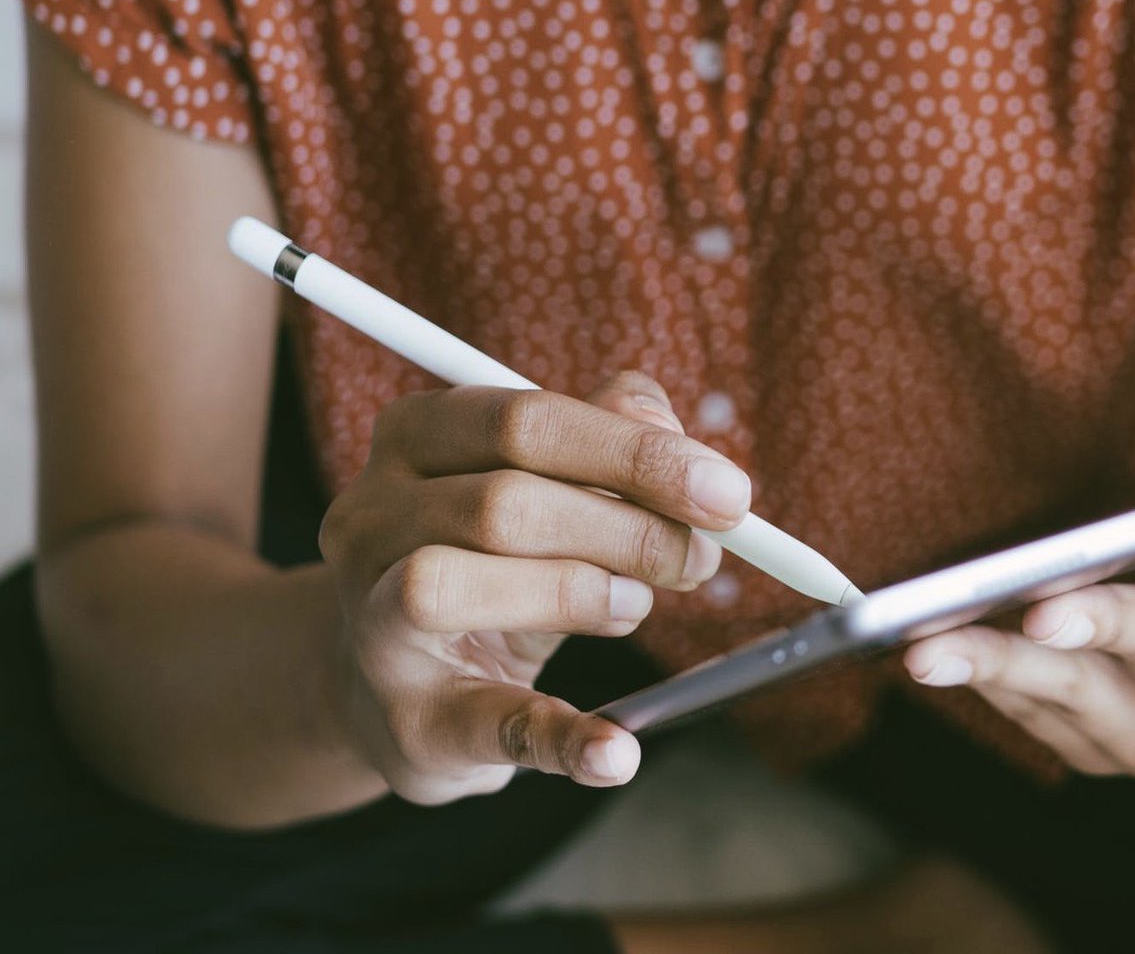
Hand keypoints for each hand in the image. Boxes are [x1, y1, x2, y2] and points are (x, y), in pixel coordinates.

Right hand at [319, 372, 749, 803]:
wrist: (398, 687)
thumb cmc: (492, 566)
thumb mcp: (546, 491)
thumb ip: (606, 443)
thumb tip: (665, 422)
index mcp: (415, 438)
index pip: (526, 421)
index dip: (635, 454)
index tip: (728, 493)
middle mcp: (370, 518)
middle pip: (501, 502)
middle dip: (626, 528)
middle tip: (700, 558)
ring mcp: (370, 621)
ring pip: (450, 583)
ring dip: (574, 592)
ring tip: (636, 608)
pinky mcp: (407, 720)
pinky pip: (484, 723)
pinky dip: (563, 737)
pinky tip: (619, 751)